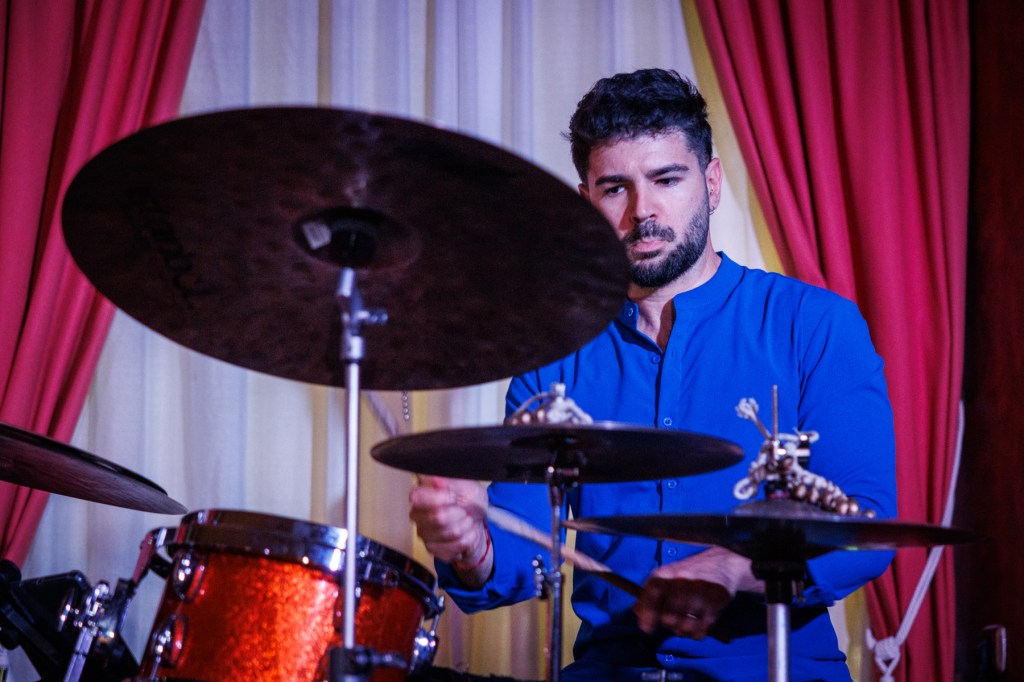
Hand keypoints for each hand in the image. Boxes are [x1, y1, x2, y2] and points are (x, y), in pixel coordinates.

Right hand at [409, 476, 490, 585]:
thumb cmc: (468, 499)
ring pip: (449, 534)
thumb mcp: (464, 484)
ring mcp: (423, 533)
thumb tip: (434, 477)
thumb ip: (449, 481)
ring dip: (466, 527)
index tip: (453, 497)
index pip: (417, 497)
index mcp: (421, 494)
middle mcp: (417, 514)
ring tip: (466, 521)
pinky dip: (467, 540)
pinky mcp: (432, 549)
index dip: (440, 499)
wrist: (476, 521)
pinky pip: (453, 548)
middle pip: (438, 518)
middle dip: (459, 514)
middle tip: (463, 511)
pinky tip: (465, 534)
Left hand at [633, 547, 761, 638]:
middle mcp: (682, 581)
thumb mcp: (667, 576)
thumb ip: (650, 593)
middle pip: (668, 617)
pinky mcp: (716, 603)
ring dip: (684, 630)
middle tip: (674, 620)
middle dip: (669, 624)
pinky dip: (697, 633)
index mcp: (666, 573)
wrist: (723, 563)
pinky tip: (699, 624)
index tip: (647, 628)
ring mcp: (700, 592)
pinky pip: (701, 630)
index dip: (647, 613)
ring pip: (684, 627)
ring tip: (687, 622)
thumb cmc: (689, 573)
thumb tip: (636, 612)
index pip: (652, 594)